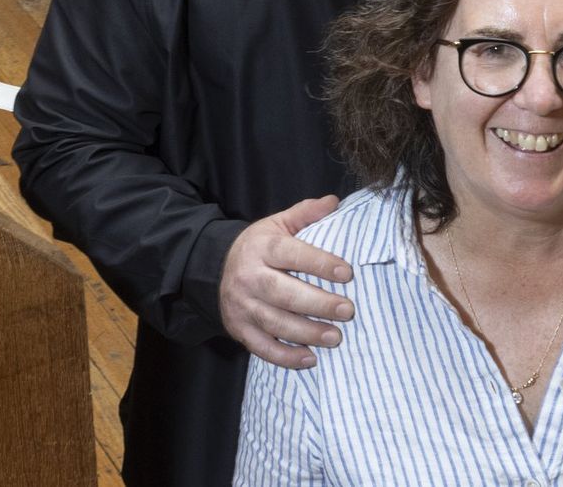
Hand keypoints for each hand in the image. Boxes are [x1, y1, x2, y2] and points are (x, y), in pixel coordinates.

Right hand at [220, 195, 355, 369]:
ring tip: (336, 337)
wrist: (214, 269)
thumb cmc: (258, 247)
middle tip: (347, 311)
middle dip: (317, 303)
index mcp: (261, 247)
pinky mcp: (239, 329)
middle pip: (283, 293)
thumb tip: (334, 201)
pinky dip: (286, 357)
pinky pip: (262, 347)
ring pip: (275, 323)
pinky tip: (310, 359)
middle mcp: (249, 277)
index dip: (319, 263)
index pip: (291, 254)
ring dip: (307, 333)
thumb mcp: (276, 224)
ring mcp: (242, 306)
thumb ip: (305, 213)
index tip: (347, 273)